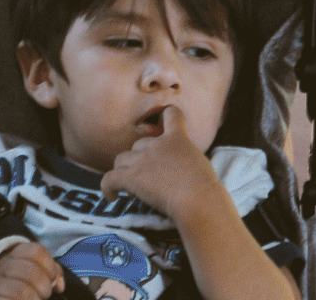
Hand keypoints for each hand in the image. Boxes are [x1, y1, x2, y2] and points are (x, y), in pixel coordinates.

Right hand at [0, 241, 63, 298]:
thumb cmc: (16, 282)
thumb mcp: (32, 270)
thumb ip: (50, 272)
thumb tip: (59, 285)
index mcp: (13, 253)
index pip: (35, 251)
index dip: (49, 266)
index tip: (52, 278)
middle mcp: (1, 266)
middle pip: (30, 271)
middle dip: (44, 287)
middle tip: (44, 295)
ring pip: (21, 291)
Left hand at [98, 106, 224, 222]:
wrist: (198, 200)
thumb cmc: (206, 189)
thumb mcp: (202, 165)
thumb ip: (187, 160)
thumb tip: (182, 172)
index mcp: (178, 138)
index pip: (170, 114)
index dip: (164, 118)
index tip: (160, 129)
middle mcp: (157, 144)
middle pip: (139, 143)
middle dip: (141, 158)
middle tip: (148, 177)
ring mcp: (142, 159)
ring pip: (122, 159)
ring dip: (124, 170)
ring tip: (129, 186)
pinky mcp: (131, 177)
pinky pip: (109, 178)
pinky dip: (108, 187)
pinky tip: (113, 196)